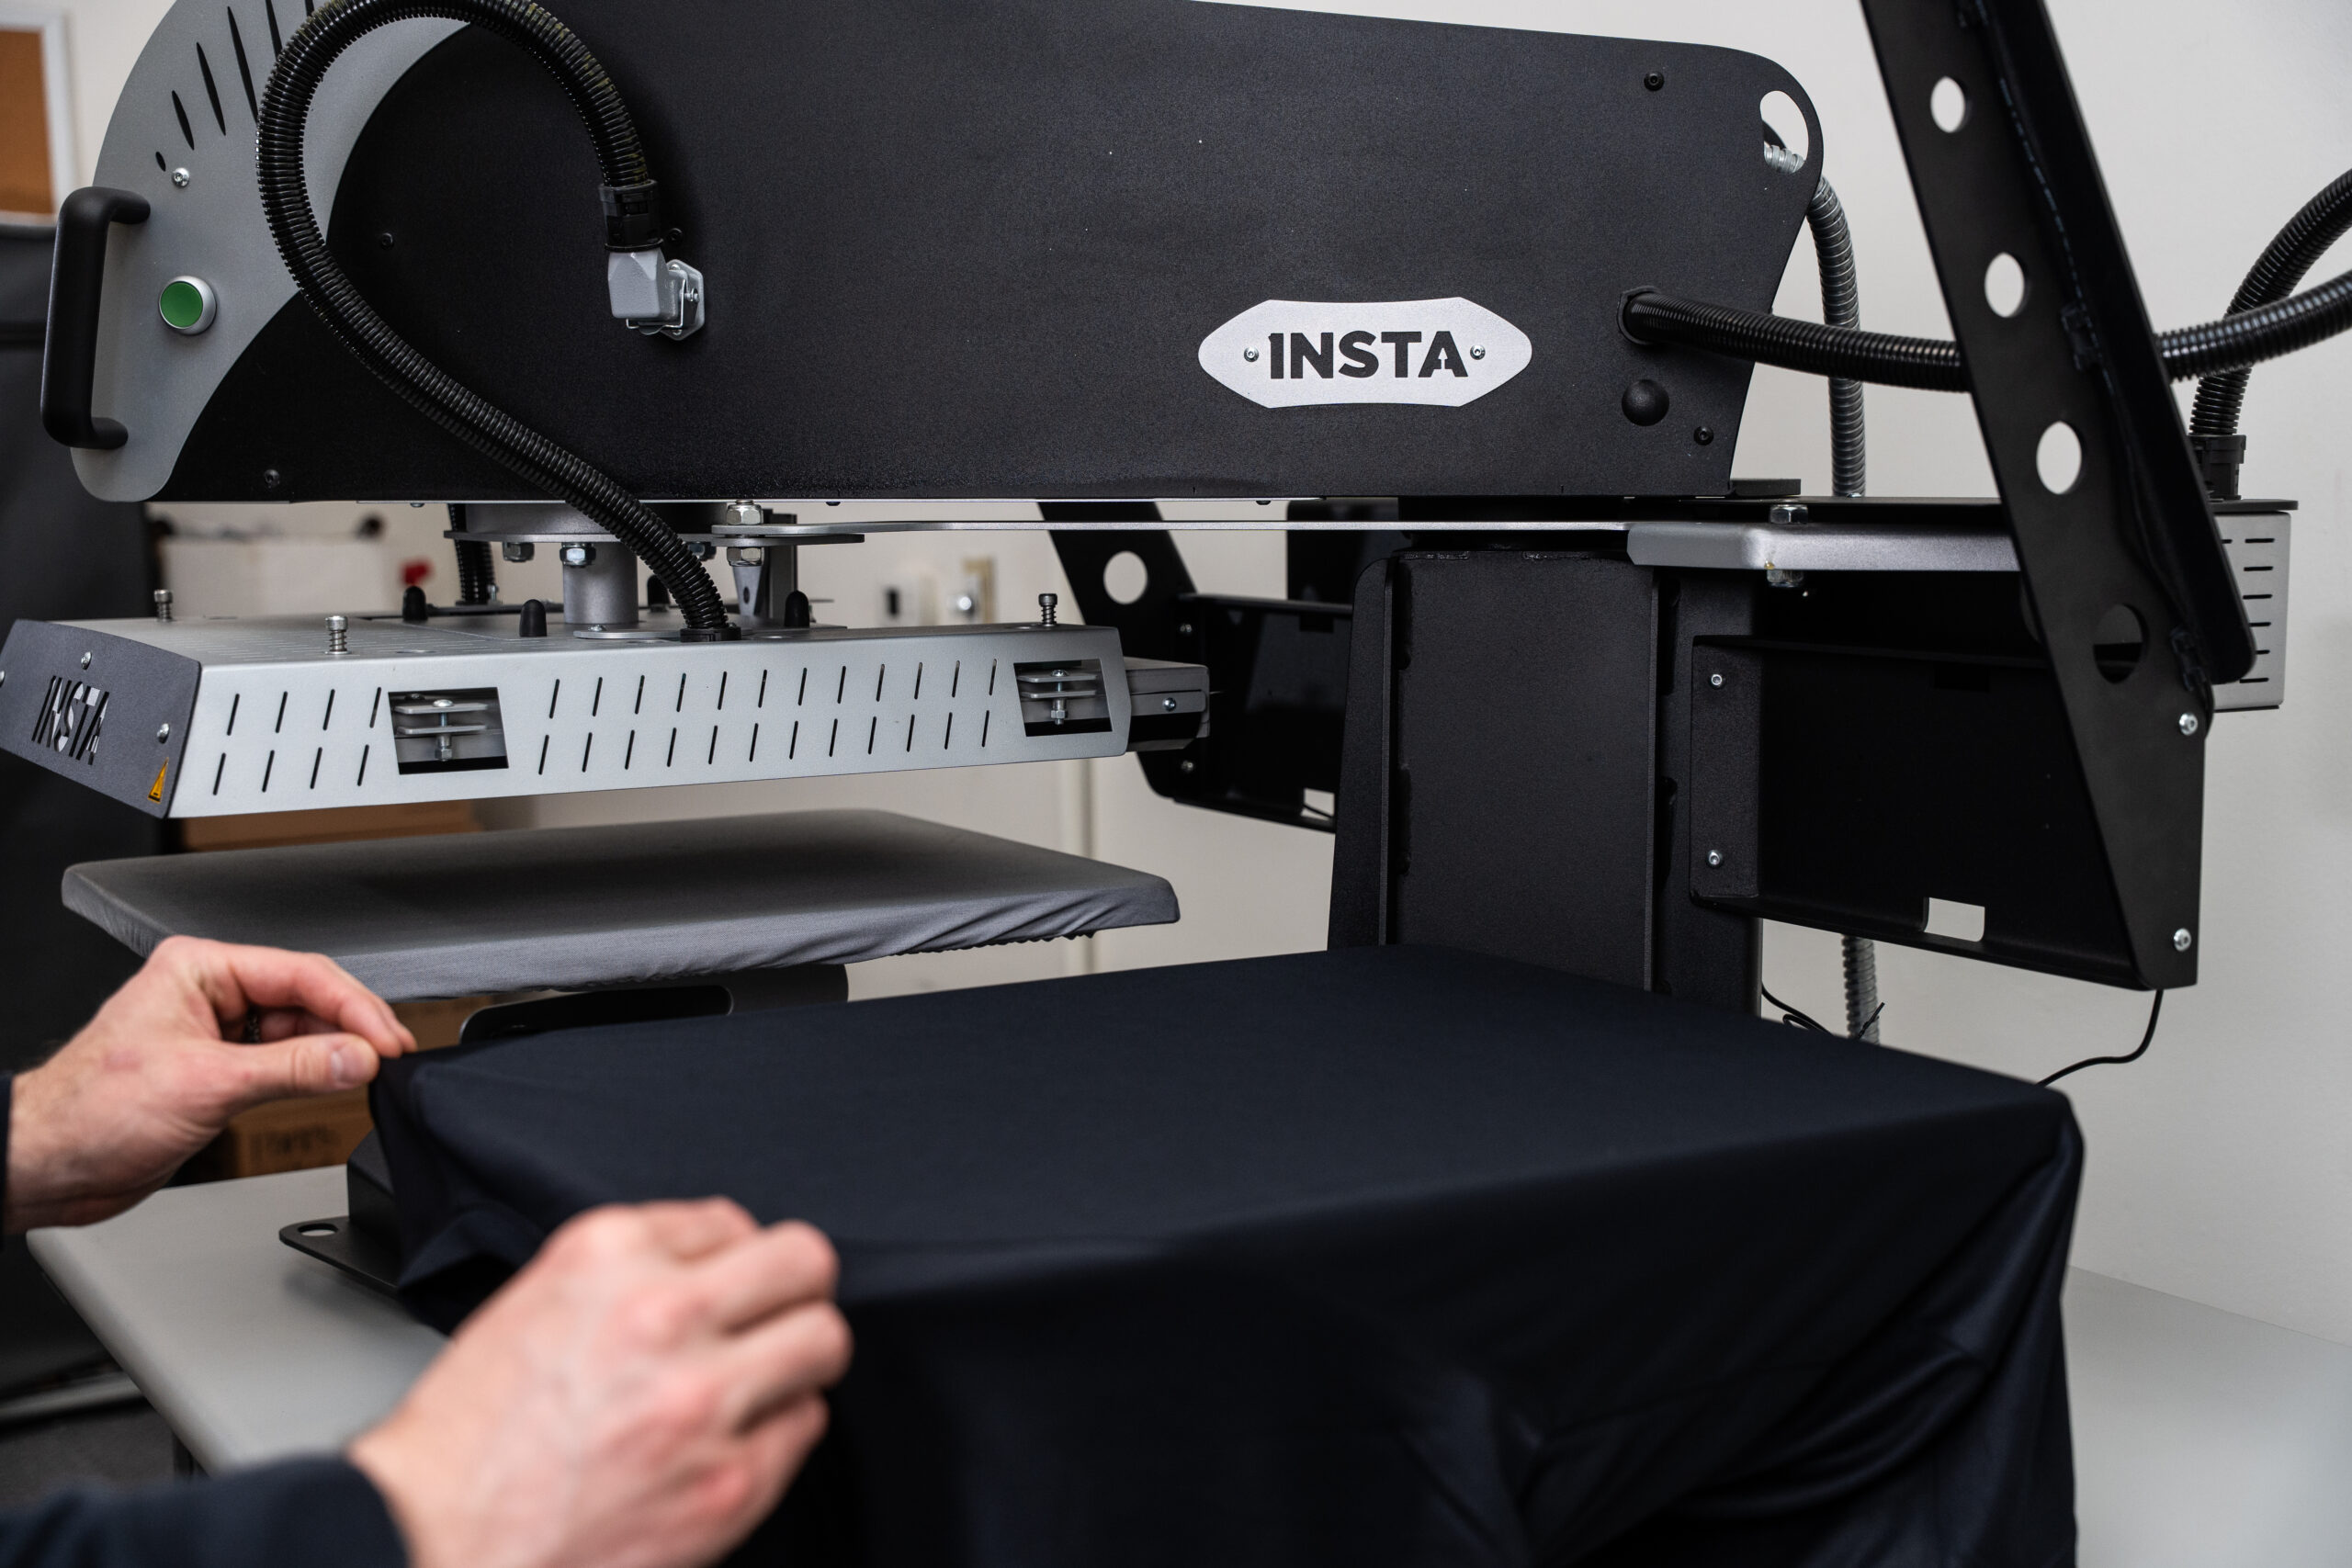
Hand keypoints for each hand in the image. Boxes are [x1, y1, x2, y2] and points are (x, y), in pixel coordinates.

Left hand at [5, 936, 414, 1231]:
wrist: (47, 1165)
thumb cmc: (89, 1111)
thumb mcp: (207, 1085)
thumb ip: (293, 1069)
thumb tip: (356, 1057)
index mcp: (198, 970)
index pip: (300, 974)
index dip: (353, 1007)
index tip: (387, 1040)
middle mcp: (208, 994)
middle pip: (305, 999)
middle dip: (349, 1028)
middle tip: (388, 1057)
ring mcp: (214, 1033)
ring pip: (297, 1031)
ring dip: (331, 1053)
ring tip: (364, 1074)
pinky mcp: (217, 1071)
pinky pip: (280, 1062)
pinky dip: (310, 1074)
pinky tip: (332, 1084)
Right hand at [350, 1202, 849, 1567]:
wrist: (428, 1541)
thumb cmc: (465, 1441)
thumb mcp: (533, 1302)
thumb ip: (628, 1269)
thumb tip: (715, 1256)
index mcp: (607, 1256)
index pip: (732, 1221)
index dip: (731, 1259)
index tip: (726, 1285)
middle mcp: (663, 1314)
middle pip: (805, 1264)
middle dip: (794, 1291)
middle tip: (776, 1319)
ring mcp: (704, 1399)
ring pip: (822, 1342)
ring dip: (795, 1363)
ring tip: (754, 1386)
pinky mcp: (730, 1481)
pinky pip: (803, 1427)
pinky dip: (774, 1434)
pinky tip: (724, 1445)